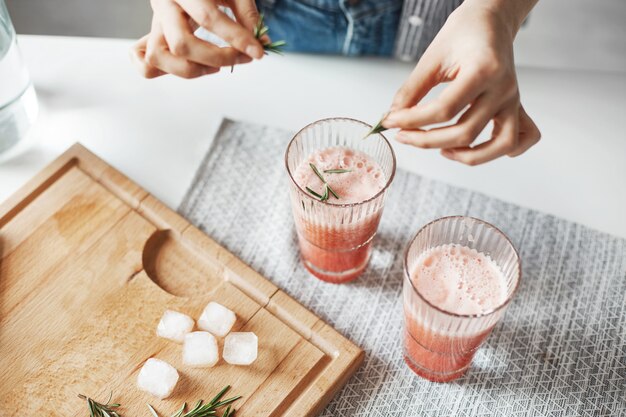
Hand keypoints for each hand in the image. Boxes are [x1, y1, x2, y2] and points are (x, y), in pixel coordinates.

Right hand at [131, 0, 265, 77]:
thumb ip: (246, 14)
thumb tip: (260, 42)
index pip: (208, 18)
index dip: (236, 39)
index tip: (257, 52)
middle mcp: (164, 7)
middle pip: (181, 44)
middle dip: (216, 58)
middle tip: (240, 57)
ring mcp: (154, 25)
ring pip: (158, 58)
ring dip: (191, 70)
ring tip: (215, 67)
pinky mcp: (153, 39)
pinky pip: (146, 66)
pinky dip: (164, 73)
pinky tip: (192, 67)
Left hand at [384, 1, 539, 164]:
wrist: (490, 20)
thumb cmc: (464, 33)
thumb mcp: (432, 57)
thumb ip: (412, 89)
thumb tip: (393, 116)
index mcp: (484, 70)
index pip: (444, 110)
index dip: (412, 121)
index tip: (391, 121)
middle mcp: (504, 88)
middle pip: (466, 132)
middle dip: (427, 140)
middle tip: (403, 135)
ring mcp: (513, 100)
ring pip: (500, 145)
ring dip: (469, 156)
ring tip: (442, 150)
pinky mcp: (516, 106)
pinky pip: (521, 139)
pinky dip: (503, 151)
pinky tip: (476, 148)